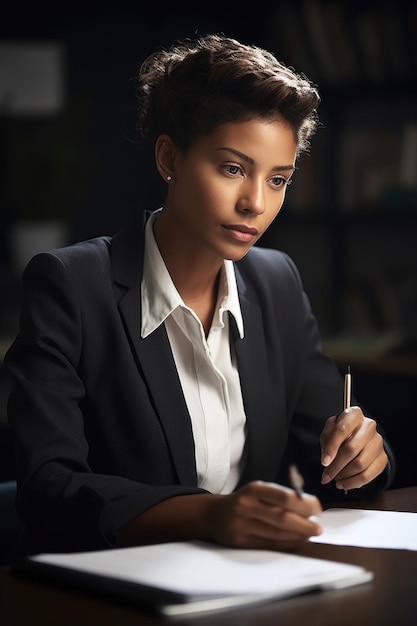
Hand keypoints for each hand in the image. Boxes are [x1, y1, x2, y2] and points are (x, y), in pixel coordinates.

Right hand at [207, 481, 321, 550]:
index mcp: (253, 489)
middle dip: (305, 524)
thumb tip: (311, 506)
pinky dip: (287, 544)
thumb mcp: (259, 491)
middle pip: (282, 518)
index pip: (284, 497)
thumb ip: (281, 496)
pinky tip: (296, 541)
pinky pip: (269, 545)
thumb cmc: (245, 501)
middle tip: (319, 528)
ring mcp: (241, 525)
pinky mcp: (240, 541)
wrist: (215, 515)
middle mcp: (246, 505)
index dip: (304, 504)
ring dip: (298, 536)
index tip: (318, 509)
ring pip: (277, 534)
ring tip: (310, 535)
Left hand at [320, 406, 387, 490]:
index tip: (324, 462)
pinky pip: (368, 475)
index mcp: (354, 415)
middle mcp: (368, 426)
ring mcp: (378, 442)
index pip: (342, 430)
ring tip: (336, 478)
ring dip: (345, 475)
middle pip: (351, 449)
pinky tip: (345, 483)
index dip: (332, 448)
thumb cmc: (341, 433)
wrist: (358, 437)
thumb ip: (327, 442)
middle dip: (336, 466)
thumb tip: (328, 460)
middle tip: (326, 476)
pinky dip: (354, 482)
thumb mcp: (329, 431)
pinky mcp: (383, 457)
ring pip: (360, 464)